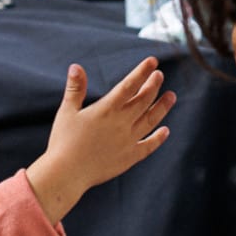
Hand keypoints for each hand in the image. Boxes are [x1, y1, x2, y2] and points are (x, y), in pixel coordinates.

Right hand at [26, 57, 173, 223]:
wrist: (67, 173)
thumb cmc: (63, 141)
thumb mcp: (67, 111)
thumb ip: (75, 88)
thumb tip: (76, 66)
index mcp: (107, 109)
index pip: (129, 85)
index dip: (142, 72)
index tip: (153, 62)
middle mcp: (121, 123)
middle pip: (143, 100)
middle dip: (153, 85)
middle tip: (160, 75)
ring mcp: (128, 141)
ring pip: (150, 120)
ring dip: (162, 107)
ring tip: (171, 96)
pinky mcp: (129, 157)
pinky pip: (148, 146)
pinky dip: (158, 138)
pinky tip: (166, 131)